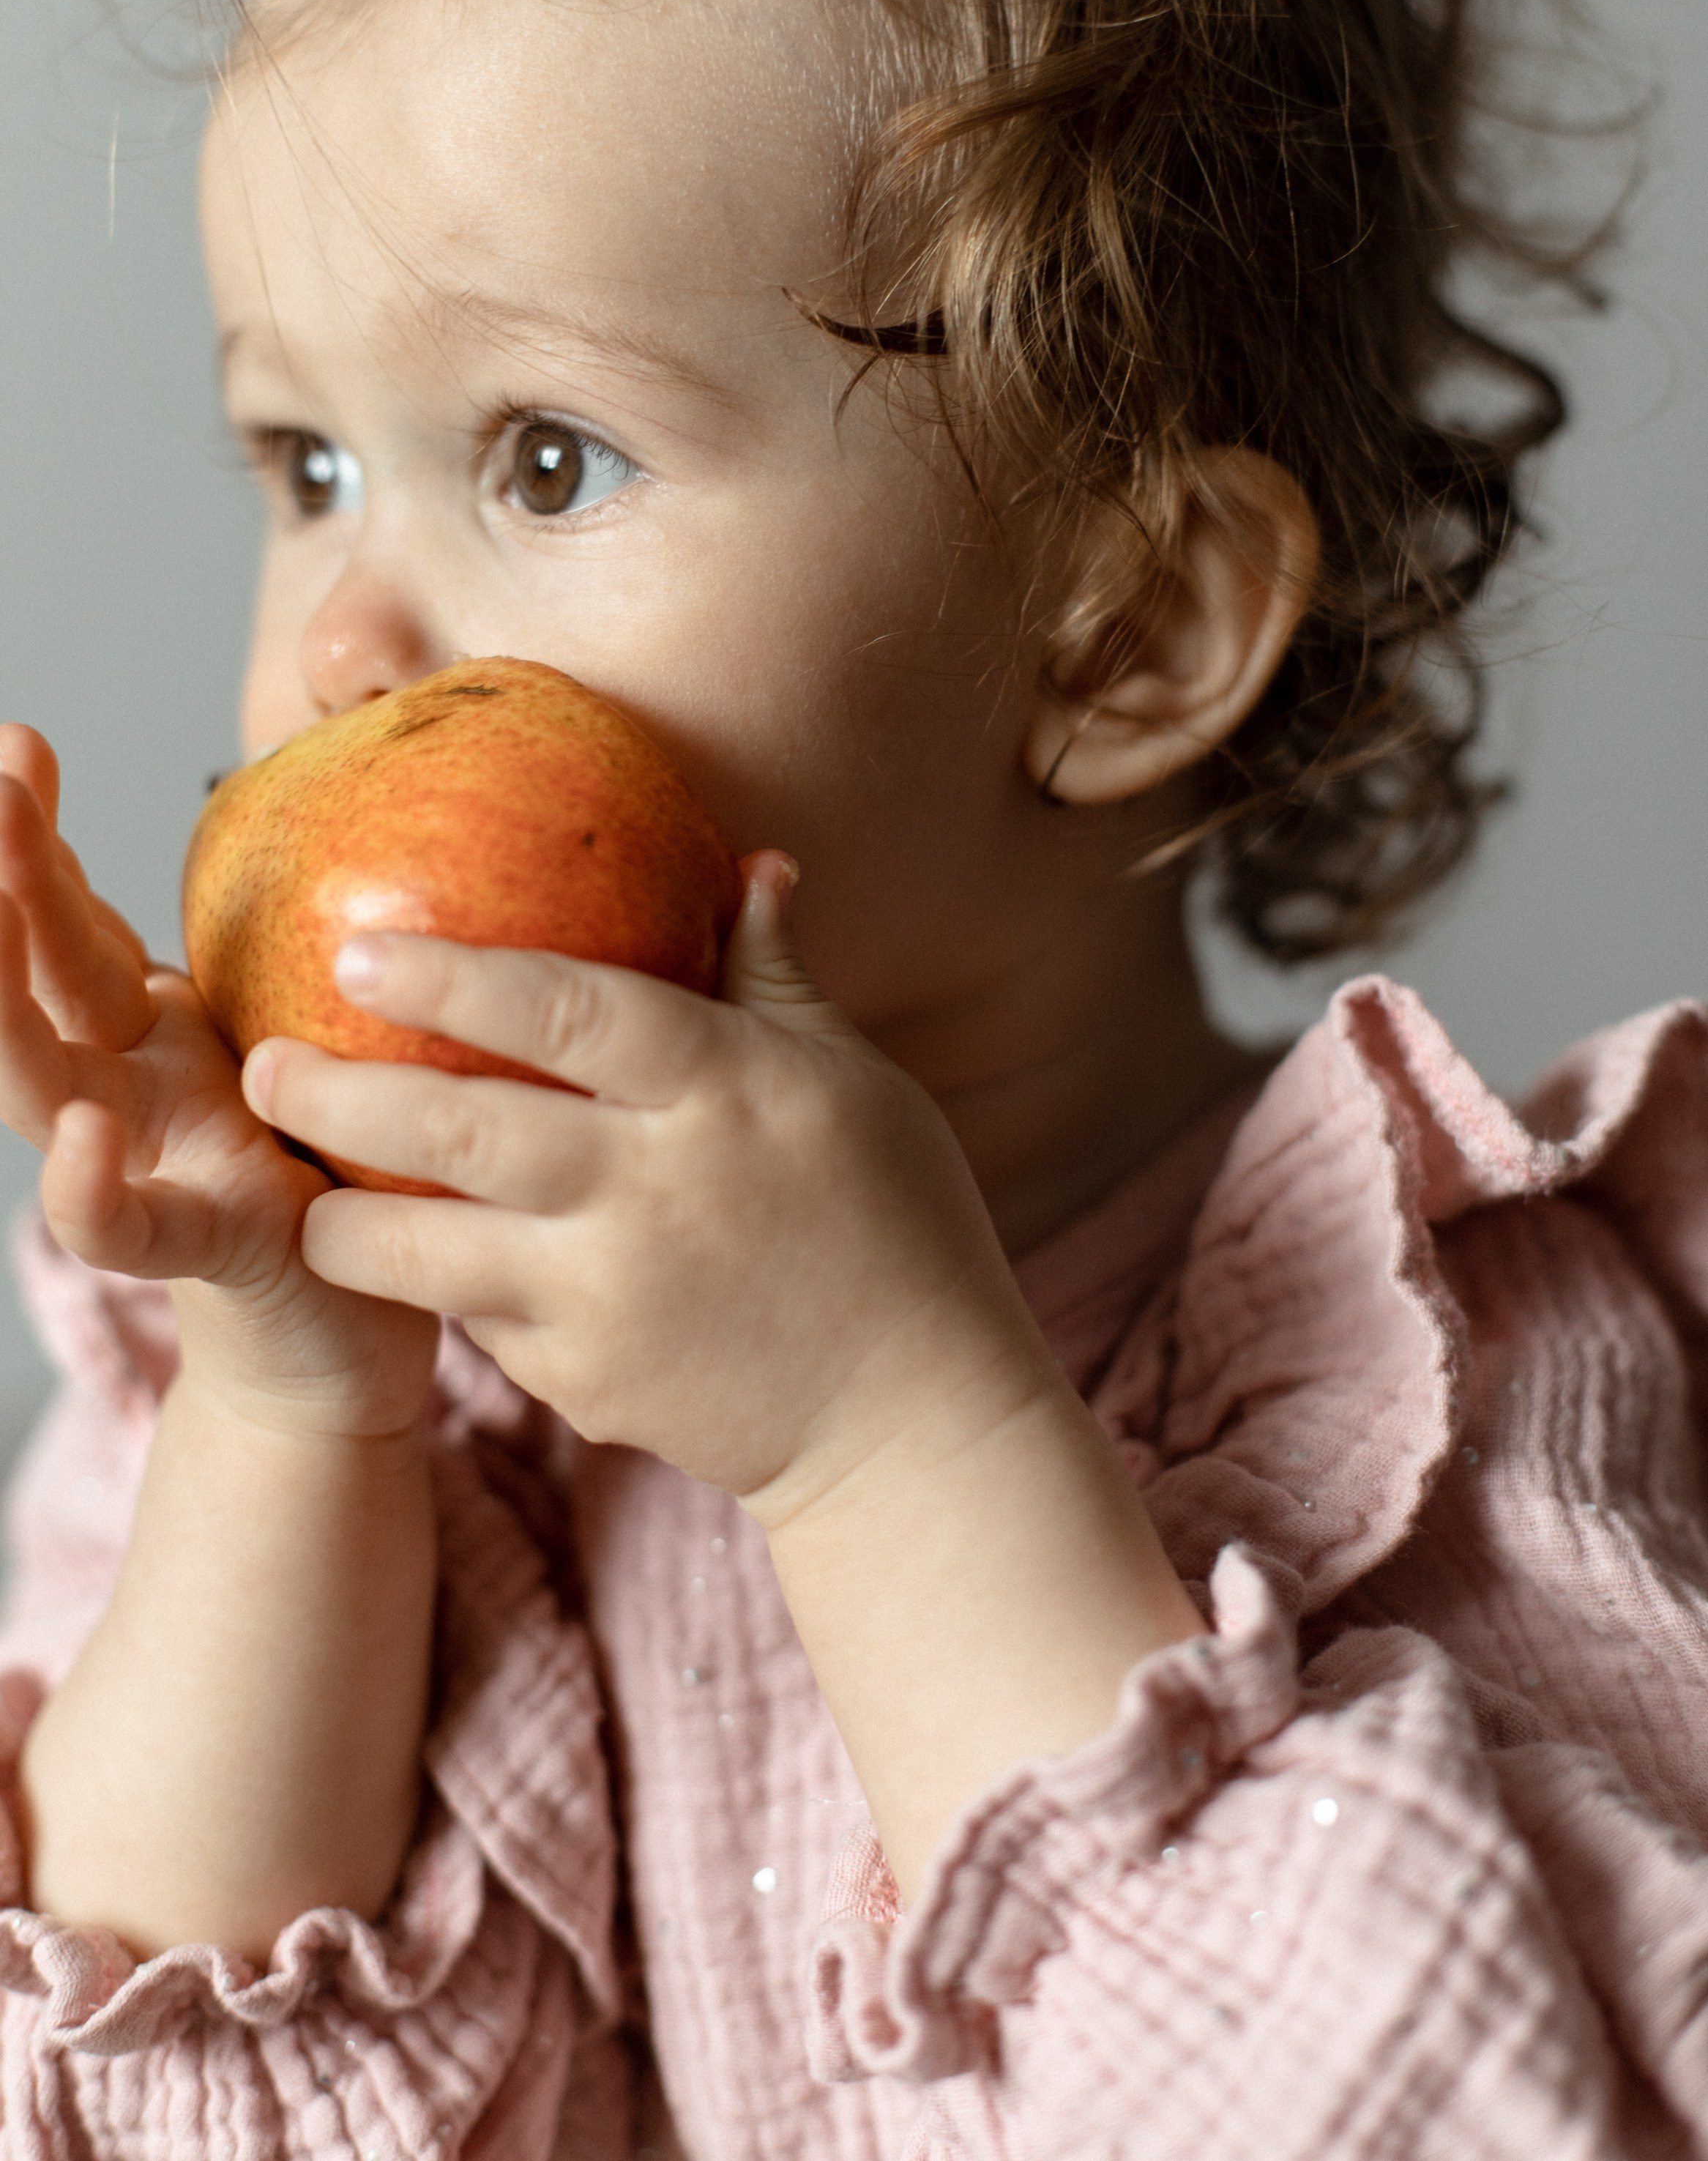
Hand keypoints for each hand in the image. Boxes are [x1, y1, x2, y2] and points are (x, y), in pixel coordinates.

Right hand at [0, 725, 437, 1435]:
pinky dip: (95, 1190)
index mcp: (151, 1033)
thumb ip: (295, 951)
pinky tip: (88, 1140)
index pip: (75, 922)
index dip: (37, 838)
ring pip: (45, 1085)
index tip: (21, 742)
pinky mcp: (202, 1249)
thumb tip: (352, 806)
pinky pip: (132, 1225)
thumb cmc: (330, 1173)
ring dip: (5, 1004)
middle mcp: (125, 1089)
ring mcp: (147, 1168)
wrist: (339, 1340)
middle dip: (5, 883)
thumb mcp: (306, 1038)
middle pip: (43, 978)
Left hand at [244, 854, 1059, 1510]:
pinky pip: (481, 1325)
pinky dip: (445, 1293)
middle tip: (264, 1063)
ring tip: (296, 1188)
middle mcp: (653, 1187)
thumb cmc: (896, 1222)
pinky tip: (416, 1262)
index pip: (564, 1007)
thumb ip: (778, 977)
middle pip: (458, 1122)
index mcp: (722, 1090)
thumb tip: (755, 863)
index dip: (452, 975)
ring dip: (343, 1220)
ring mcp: (610, 1296)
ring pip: (426, 1249)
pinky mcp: (587, 1384)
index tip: (358, 948)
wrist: (911, 1414)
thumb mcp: (855, 1080)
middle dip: (340, 1090)